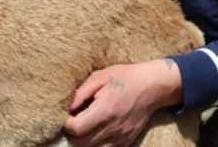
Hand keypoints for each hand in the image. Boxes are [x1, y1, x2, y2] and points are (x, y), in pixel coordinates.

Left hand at [64, 59, 182, 146]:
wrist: (151, 86)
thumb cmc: (124, 78)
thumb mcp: (99, 77)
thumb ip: (80, 93)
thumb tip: (66, 108)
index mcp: (105, 110)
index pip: (77, 128)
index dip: (66, 124)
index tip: (66, 115)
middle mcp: (114, 128)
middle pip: (81, 144)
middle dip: (71, 134)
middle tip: (71, 121)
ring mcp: (121, 137)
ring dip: (82, 141)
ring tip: (82, 126)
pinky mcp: (126, 141)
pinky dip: (95, 144)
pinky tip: (94, 130)